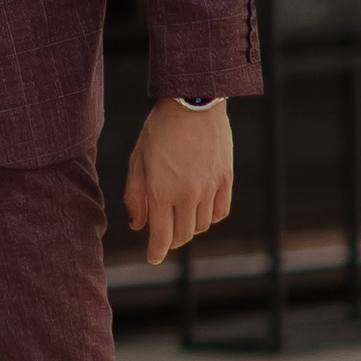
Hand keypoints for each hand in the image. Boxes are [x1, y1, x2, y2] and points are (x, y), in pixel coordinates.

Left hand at [122, 98, 233, 267]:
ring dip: (189, 227)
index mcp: (161, 192)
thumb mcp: (137, 160)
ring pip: (201, 226)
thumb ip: (135, 196)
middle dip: (170, 240)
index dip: (155, 252)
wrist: (192, 102)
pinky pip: (219, 212)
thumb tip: (137, 225)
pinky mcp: (225, 180)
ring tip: (180, 214)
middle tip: (163, 233)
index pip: (161, 237)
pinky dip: (209, 216)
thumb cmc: (159, 130)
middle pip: (182, 236)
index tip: (152, 258)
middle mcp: (187, 195)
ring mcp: (209, 189)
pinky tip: (201, 207)